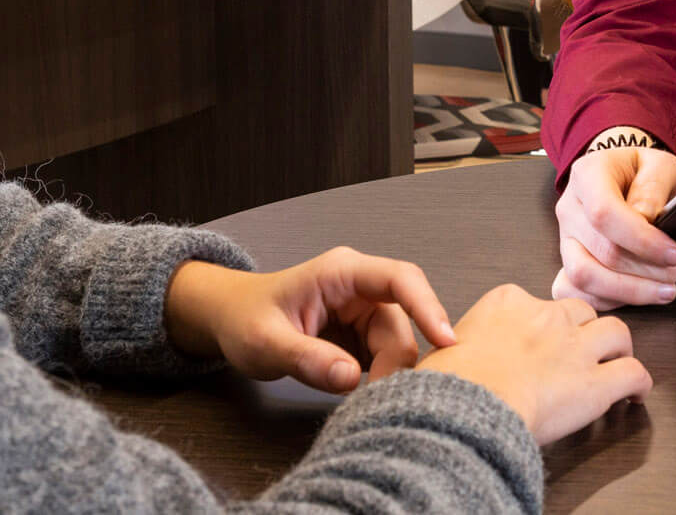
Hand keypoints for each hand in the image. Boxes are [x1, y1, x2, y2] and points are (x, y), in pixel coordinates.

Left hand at [163, 249, 454, 392]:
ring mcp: (363, 313)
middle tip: (372, 403)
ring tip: (362, 403)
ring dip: (385, 375)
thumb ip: (306, 359)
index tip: (446, 340)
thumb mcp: (265, 341)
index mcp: (342, 272)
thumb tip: (350, 379)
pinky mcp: (361, 337)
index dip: (427, 307)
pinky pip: (383, 358)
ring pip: (395, 345)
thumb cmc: (244, 318)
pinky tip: (363, 398)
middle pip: (401, 324)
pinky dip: (378, 379)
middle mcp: (360, 289)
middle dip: (394, 365)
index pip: (400, 279)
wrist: (228, 318)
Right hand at [418, 284, 650, 444]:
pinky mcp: (596, 383)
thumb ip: (461, 344)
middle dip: (584, 330)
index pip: (535, 303)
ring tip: (617, 363)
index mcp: (507, 303)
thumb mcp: (443, 349)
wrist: (466, 409)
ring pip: (616, 332)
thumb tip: (454, 356)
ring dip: (619, 348)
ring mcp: (575, 347)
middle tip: (582, 351)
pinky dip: (639, 383)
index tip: (538, 343)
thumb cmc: (448, 386)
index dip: (542, 325)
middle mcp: (546, 317)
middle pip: (580, 312)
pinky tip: (635, 395)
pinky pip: (633, 373)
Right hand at [552, 147, 675, 309]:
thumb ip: (653, 186)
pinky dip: (611, 300)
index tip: (675, 253)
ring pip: (586, 277)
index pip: (605, 213)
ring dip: (632, 292)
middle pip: (603, 252)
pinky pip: (578, 292)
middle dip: (652, 270)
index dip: (642, 240)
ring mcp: (566, 239)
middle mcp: (570, 208)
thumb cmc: (640, 170)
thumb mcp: (659, 164)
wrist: (622, 176)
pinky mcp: (568, 262)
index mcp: (587, 176)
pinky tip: (641, 295)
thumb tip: (647, 218)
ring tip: (668, 290)